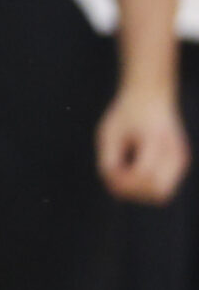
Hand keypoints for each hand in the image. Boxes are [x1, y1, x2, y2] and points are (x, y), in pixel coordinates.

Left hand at [98, 81, 188, 204]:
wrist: (151, 95)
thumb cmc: (126, 112)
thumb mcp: (109, 131)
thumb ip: (109, 159)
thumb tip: (113, 188)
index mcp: (158, 139)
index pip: (144, 174)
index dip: (123, 179)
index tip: (108, 170)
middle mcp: (176, 152)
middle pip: (157, 192)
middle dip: (132, 190)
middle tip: (114, 174)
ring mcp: (181, 160)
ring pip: (161, 194)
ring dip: (138, 191)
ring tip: (123, 170)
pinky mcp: (180, 164)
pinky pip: (162, 187)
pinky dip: (144, 185)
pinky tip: (132, 168)